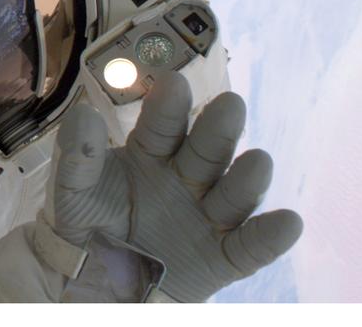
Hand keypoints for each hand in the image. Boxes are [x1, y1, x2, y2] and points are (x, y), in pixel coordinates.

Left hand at [49, 70, 301, 301]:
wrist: (92, 280)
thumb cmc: (85, 224)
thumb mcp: (73, 190)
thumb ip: (78, 156)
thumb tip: (83, 114)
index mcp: (151, 153)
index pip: (161, 126)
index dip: (168, 106)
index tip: (173, 83)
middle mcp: (186, 178)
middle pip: (207, 150)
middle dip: (218, 129)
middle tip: (230, 104)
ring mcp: (207, 216)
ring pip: (234, 193)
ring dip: (248, 178)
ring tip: (258, 162)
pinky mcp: (223, 257)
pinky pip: (250, 246)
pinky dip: (270, 236)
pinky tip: (288, 221)